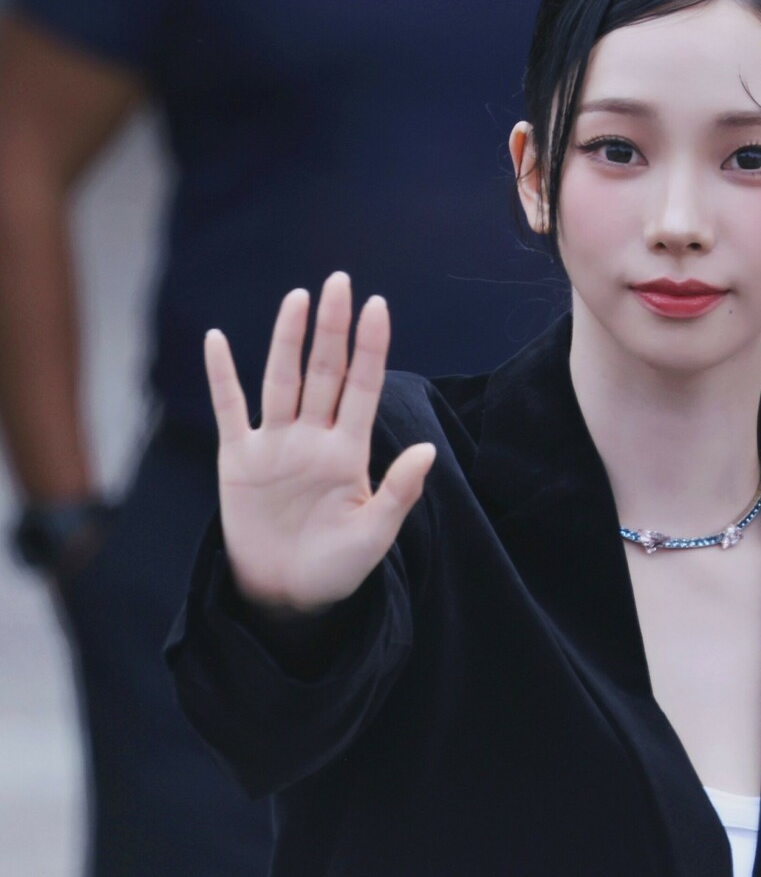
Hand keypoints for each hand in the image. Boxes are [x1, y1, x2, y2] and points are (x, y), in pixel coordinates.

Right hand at [203, 272, 436, 613]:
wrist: (288, 595)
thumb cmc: (337, 568)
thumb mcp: (375, 536)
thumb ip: (399, 493)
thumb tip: (428, 450)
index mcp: (350, 452)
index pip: (362, 387)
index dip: (370, 347)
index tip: (378, 305)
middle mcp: (313, 438)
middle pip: (323, 372)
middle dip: (332, 328)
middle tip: (339, 280)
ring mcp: (275, 445)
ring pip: (281, 380)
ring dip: (287, 339)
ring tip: (298, 297)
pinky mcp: (239, 460)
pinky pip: (229, 409)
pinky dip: (222, 377)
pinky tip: (217, 340)